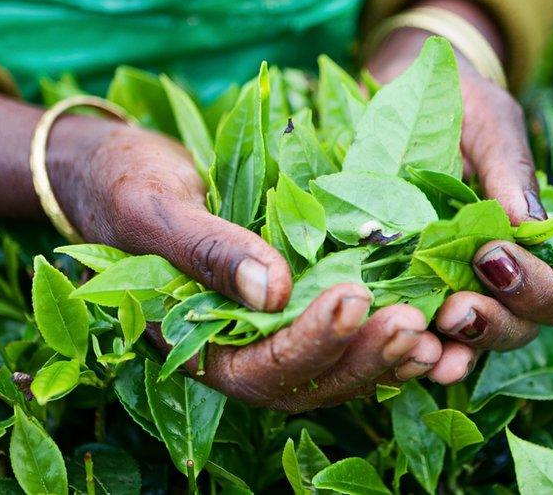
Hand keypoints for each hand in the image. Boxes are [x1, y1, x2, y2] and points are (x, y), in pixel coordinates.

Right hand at [0, 87, 438, 410]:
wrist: (120, 170)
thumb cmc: (122, 185)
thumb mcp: (152, 208)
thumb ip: (203, 251)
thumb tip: (269, 290)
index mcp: (195, 342)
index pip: (258, 366)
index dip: (309, 341)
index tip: (352, 299)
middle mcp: (238, 349)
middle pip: (308, 381)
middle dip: (362, 357)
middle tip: (413, 323)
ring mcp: (271, 331)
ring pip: (335, 368)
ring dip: (384, 355)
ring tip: (433, 330)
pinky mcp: (297, 304)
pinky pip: (345, 336)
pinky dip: (384, 334)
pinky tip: (428, 319)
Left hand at [366, 0, 552, 384]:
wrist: (402, 89)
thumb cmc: (461, 102)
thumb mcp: (491, 124)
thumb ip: (510, 171)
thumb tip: (526, 226)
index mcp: (530, 242)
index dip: (537, 290)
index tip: (494, 258)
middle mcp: (495, 277)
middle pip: (517, 330)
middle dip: (492, 325)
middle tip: (457, 309)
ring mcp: (448, 287)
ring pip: (468, 344)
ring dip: (452, 349)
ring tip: (427, 340)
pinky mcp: (401, 287)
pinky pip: (413, 332)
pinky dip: (410, 347)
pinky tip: (398, 347)